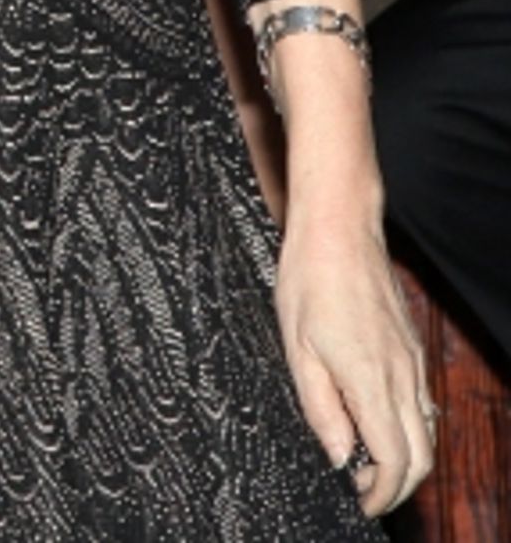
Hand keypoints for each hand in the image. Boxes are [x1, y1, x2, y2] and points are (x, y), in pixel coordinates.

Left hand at [275, 212, 434, 516]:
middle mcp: (403, 374)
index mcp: (372, 380)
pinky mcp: (410, 345)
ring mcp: (411, 358)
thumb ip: (320, 409)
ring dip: (404, 457)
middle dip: (396, 487)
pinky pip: (421, 400)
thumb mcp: (297, 348)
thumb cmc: (309, 278)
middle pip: (422, 456)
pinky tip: (374, 418)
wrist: (339, 224)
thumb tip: (338, 457)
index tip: (355, 500)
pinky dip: (407, 426)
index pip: (396, 462)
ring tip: (363, 459)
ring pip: (426, 429)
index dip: (378, 494)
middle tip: (360, 490)